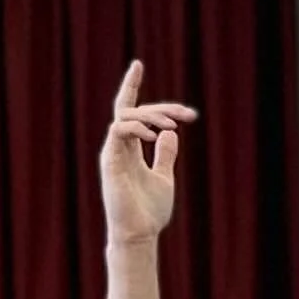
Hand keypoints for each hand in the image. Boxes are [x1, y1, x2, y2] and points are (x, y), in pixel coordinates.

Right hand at [100, 58, 192, 245]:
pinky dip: (137, 127)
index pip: (128, 109)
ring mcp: (113, 152)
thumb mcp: (165, 177)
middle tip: (188, 114)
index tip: (138, 64)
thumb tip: (170, 133)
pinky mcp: (110, 161)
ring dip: (152, 115)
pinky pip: (118, 131)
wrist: (139, 234)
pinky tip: (155, 134)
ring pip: (126, 116)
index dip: (131, 85)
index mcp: (130, 148)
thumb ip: (165, 155)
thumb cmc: (150, 211)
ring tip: (174, 125)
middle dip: (161, 107)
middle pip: (133, 110)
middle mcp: (118, 146)